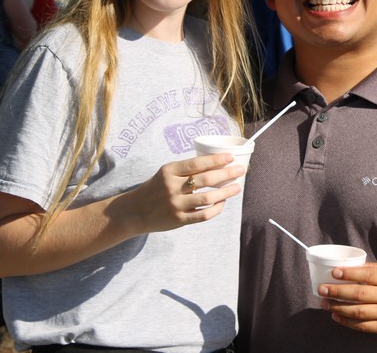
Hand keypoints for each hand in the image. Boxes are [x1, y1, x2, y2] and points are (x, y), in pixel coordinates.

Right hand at [118, 153, 244, 234]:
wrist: (136, 211)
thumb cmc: (156, 188)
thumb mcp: (166, 173)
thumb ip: (185, 170)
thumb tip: (216, 165)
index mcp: (169, 171)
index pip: (197, 163)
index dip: (216, 160)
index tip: (230, 157)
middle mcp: (172, 187)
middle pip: (205, 179)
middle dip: (226, 173)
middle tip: (241, 170)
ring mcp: (175, 204)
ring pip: (207, 198)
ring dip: (225, 192)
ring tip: (237, 187)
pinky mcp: (178, 220)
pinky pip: (203, 215)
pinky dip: (216, 209)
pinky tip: (223, 203)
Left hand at [318, 263, 376, 336]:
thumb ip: (371, 269)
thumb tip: (347, 266)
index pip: (367, 274)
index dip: (349, 273)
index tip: (334, 272)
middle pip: (359, 294)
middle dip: (337, 291)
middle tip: (322, 289)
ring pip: (359, 312)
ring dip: (338, 308)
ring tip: (325, 303)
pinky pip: (363, 326)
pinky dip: (347, 322)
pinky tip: (336, 316)